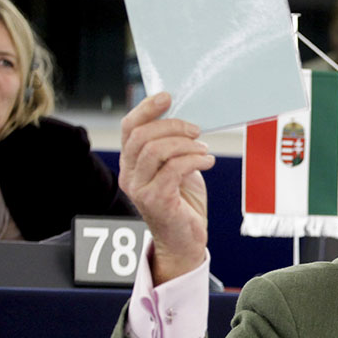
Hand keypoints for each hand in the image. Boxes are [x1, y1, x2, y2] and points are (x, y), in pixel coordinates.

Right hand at [118, 92, 215, 284]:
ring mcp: (140, 189)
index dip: (146, 108)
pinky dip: (194, 159)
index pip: (129, 128)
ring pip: (155, 150)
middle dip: (172, 126)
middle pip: (141, 136)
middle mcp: (129, 175)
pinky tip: (207, 161)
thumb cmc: (183, 202)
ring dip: (185, 144)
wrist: (185, 240)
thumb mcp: (177, 168)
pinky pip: (173, 169)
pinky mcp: (156, 200)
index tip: (168, 97)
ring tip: (203, 149)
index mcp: (130, 163)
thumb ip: (174, 147)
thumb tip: (186, 119)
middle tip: (196, 130)